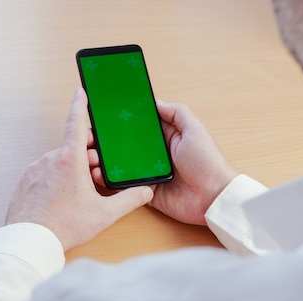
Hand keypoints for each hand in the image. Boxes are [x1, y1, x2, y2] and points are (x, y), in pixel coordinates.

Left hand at [6, 88, 153, 250]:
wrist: (29, 242)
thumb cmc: (63, 227)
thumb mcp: (104, 214)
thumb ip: (129, 199)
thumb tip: (145, 191)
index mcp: (70, 159)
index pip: (76, 122)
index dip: (80, 104)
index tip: (81, 91)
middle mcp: (50, 159)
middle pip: (74, 147)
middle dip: (88, 157)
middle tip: (97, 177)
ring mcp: (35, 170)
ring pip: (60, 161)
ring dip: (72, 170)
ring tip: (79, 194)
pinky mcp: (25, 181)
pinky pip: (45, 173)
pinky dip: (56, 179)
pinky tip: (62, 200)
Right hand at [90, 101, 237, 225]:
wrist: (212, 197)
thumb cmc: (208, 162)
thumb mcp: (195, 130)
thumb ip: (177, 112)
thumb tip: (155, 101)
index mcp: (167, 136)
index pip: (141, 124)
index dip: (125, 118)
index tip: (106, 111)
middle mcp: (156, 153)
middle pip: (128, 143)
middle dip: (110, 139)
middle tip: (90, 134)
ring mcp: (150, 173)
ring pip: (122, 163)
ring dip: (106, 159)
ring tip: (90, 153)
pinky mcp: (146, 191)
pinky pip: (125, 185)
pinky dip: (111, 180)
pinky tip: (97, 173)